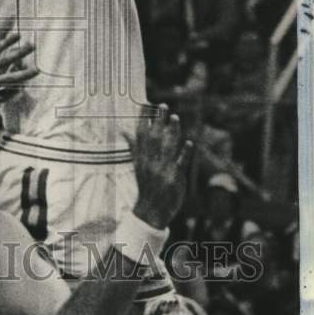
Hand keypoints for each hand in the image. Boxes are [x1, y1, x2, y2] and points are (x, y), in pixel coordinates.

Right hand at [132, 103, 191, 229]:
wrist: (151, 210)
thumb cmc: (146, 186)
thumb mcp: (137, 165)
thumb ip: (133, 146)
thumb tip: (123, 131)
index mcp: (141, 157)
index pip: (141, 134)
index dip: (144, 119)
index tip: (146, 104)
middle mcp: (150, 161)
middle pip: (154, 137)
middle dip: (159, 120)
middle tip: (163, 105)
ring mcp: (162, 169)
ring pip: (167, 147)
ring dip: (172, 132)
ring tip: (176, 117)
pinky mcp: (174, 178)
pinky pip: (180, 163)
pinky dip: (184, 153)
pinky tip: (189, 142)